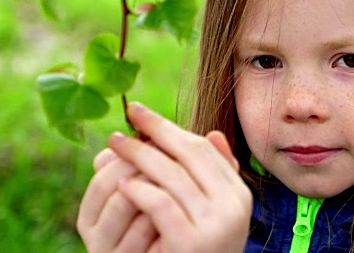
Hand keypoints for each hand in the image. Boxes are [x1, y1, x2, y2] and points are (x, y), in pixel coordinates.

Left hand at [77, 102, 251, 252]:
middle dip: (156, 130)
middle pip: (190, 154)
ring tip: (115, 144)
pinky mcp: (191, 243)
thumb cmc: (200, 250)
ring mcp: (215, 224)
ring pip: (172, 175)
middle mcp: (232, 205)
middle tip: (129, 113)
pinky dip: (140, 190)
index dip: (170, 128)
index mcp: (238, 194)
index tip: (143, 114)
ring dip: (140, 155)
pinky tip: (121, 183)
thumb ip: (210, 177)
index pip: (203, 149)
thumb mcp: (211, 212)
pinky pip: (161, 205)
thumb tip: (212, 133)